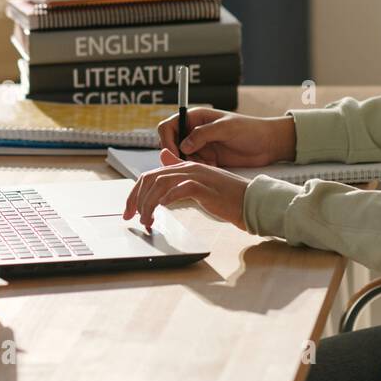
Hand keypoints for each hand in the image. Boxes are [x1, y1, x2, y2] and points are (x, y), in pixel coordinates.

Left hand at [123, 148, 249, 231]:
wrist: (251, 201)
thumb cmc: (227, 197)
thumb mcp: (200, 184)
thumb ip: (181, 173)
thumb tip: (162, 159)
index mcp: (185, 166)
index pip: (151, 175)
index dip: (135, 193)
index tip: (129, 211)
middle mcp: (189, 167)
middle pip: (151, 178)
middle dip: (136, 199)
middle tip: (131, 218)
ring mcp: (197, 176)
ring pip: (161, 183)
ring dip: (148, 204)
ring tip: (146, 221)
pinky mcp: (205, 187)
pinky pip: (181, 189)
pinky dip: (167, 198)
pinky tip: (162, 209)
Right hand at [157, 109, 296, 167]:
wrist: (268, 144)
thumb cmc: (250, 129)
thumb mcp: (226, 128)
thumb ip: (203, 134)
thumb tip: (183, 145)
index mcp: (195, 118)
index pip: (168, 126)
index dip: (166, 140)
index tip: (175, 153)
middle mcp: (194, 132)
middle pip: (171, 144)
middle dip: (175, 156)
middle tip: (187, 165)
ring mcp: (200, 146)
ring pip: (180, 158)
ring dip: (187, 165)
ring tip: (205, 165)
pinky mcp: (208, 159)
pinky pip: (193, 167)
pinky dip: (197, 170)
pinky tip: (212, 168)